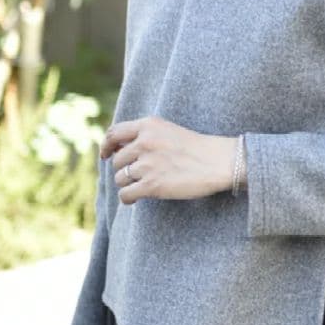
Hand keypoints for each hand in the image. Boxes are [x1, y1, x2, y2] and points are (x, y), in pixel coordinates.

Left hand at [101, 115, 236, 204]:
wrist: (218, 162)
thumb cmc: (196, 148)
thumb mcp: (168, 131)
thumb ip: (144, 135)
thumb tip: (116, 150)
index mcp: (148, 125)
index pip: (113, 133)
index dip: (106, 146)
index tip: (105, 155)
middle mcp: (144, 142)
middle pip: (116, 160)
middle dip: (123, 169)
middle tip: (137, 175)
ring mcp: (147, 164)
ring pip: (119, 178)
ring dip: (128, 184)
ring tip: (141, 186)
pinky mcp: (152, 185)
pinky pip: (125, 194)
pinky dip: (128, 198)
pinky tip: (135, 199)